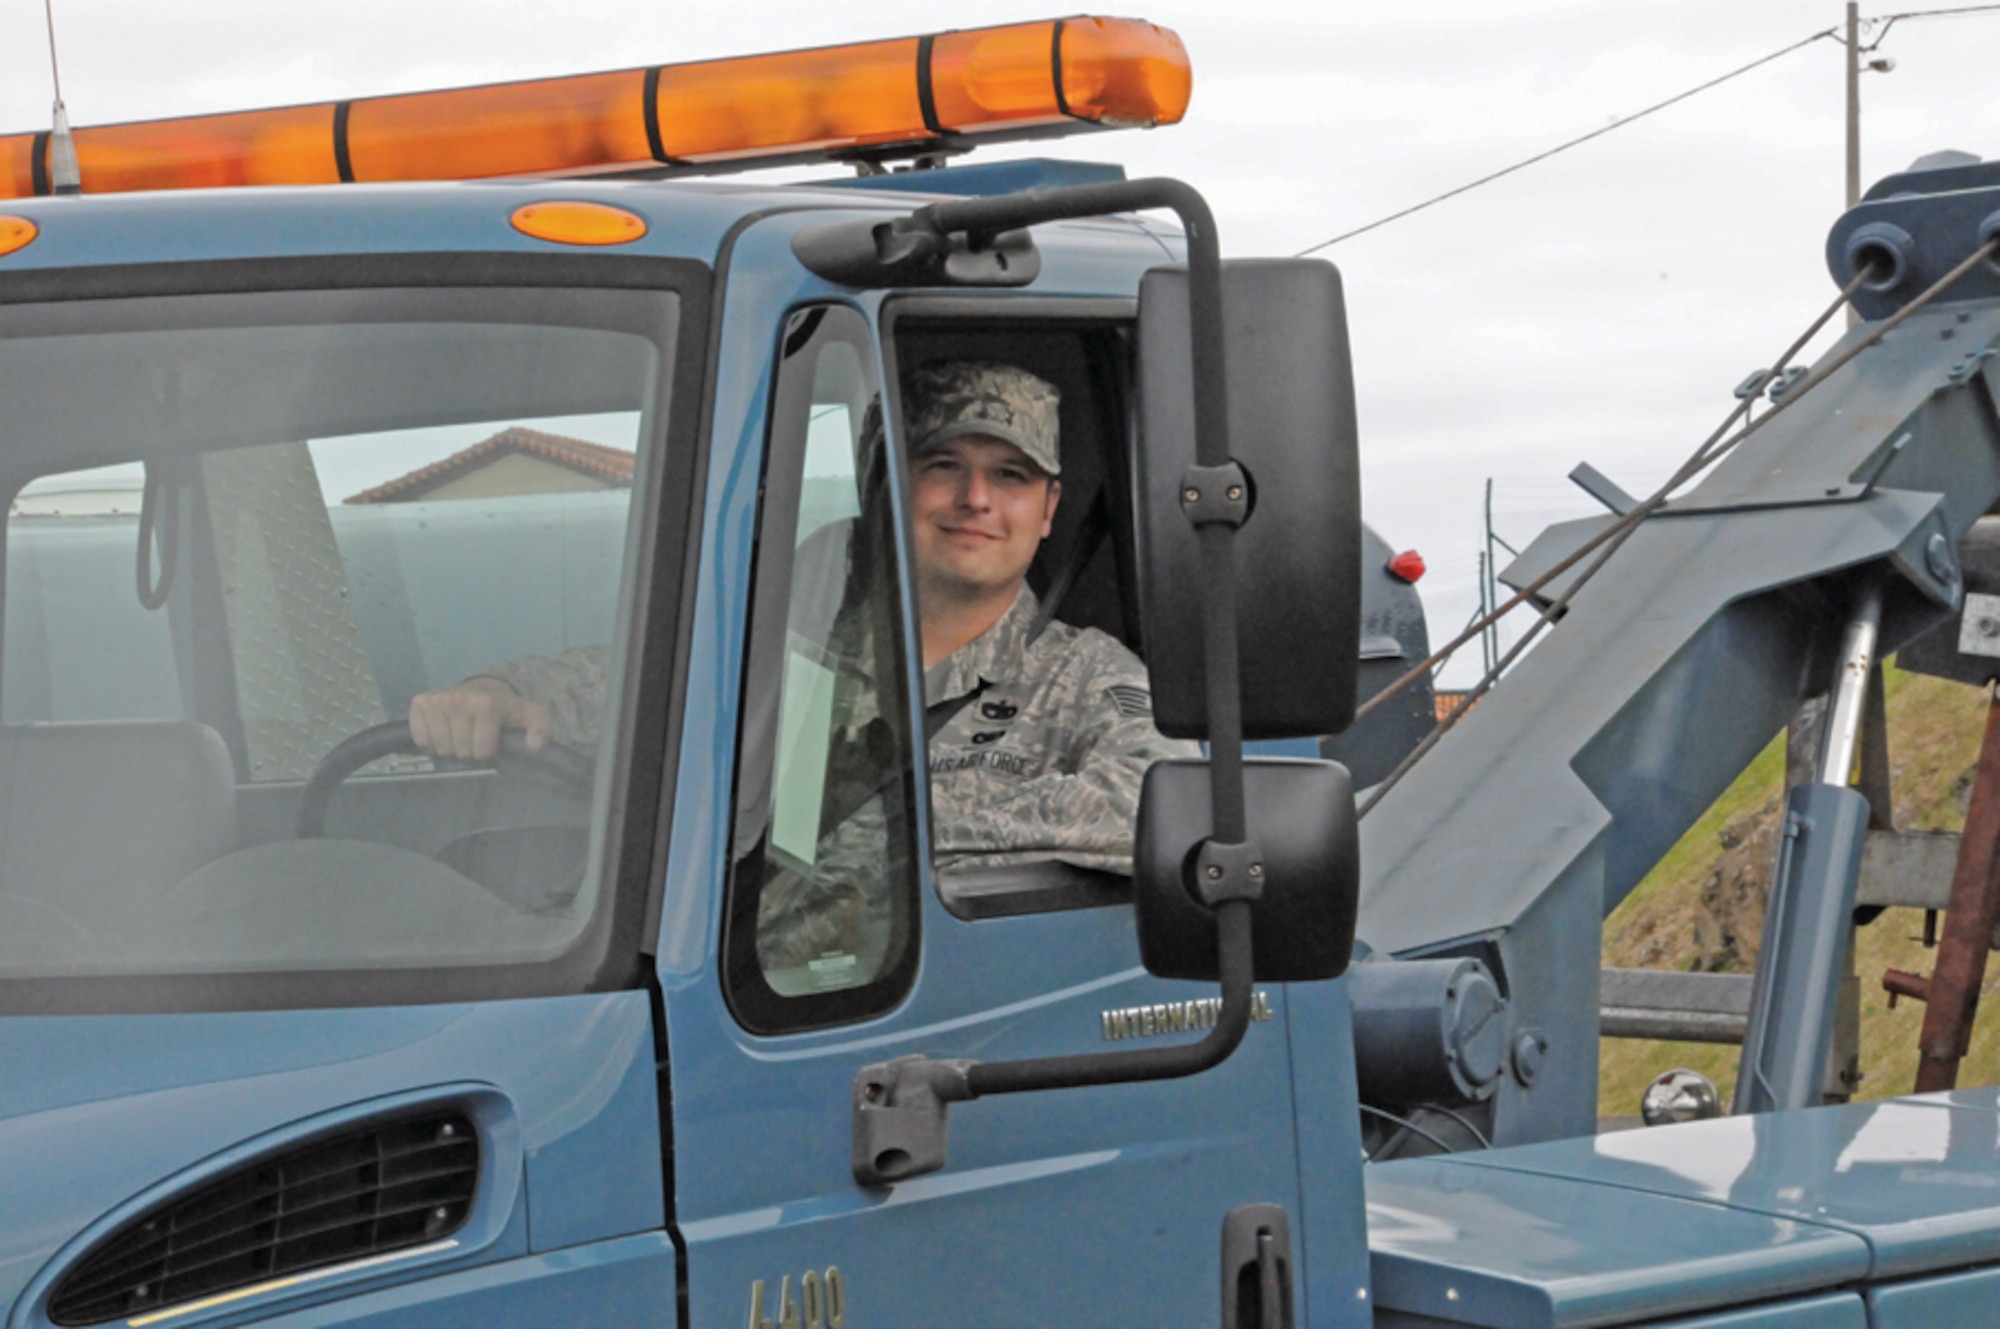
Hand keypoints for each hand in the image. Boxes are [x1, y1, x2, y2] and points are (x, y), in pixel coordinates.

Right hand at [408, 677, 553, 759]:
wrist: (481, 690)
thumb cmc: (505, 709)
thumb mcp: (530, 717)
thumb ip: (541, 730)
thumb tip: (534, 746)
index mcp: (486, 704)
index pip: (481, 751)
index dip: (487, 753)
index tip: (490, 743)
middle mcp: (458, 699)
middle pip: (460, 751)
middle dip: (469, 752)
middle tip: (473, 739)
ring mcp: (437, 700)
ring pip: (440, 748)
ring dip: (450, 750)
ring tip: (459, 737)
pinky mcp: (419, 703)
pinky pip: (421, 740)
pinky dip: (430, 744)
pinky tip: (442, 734)